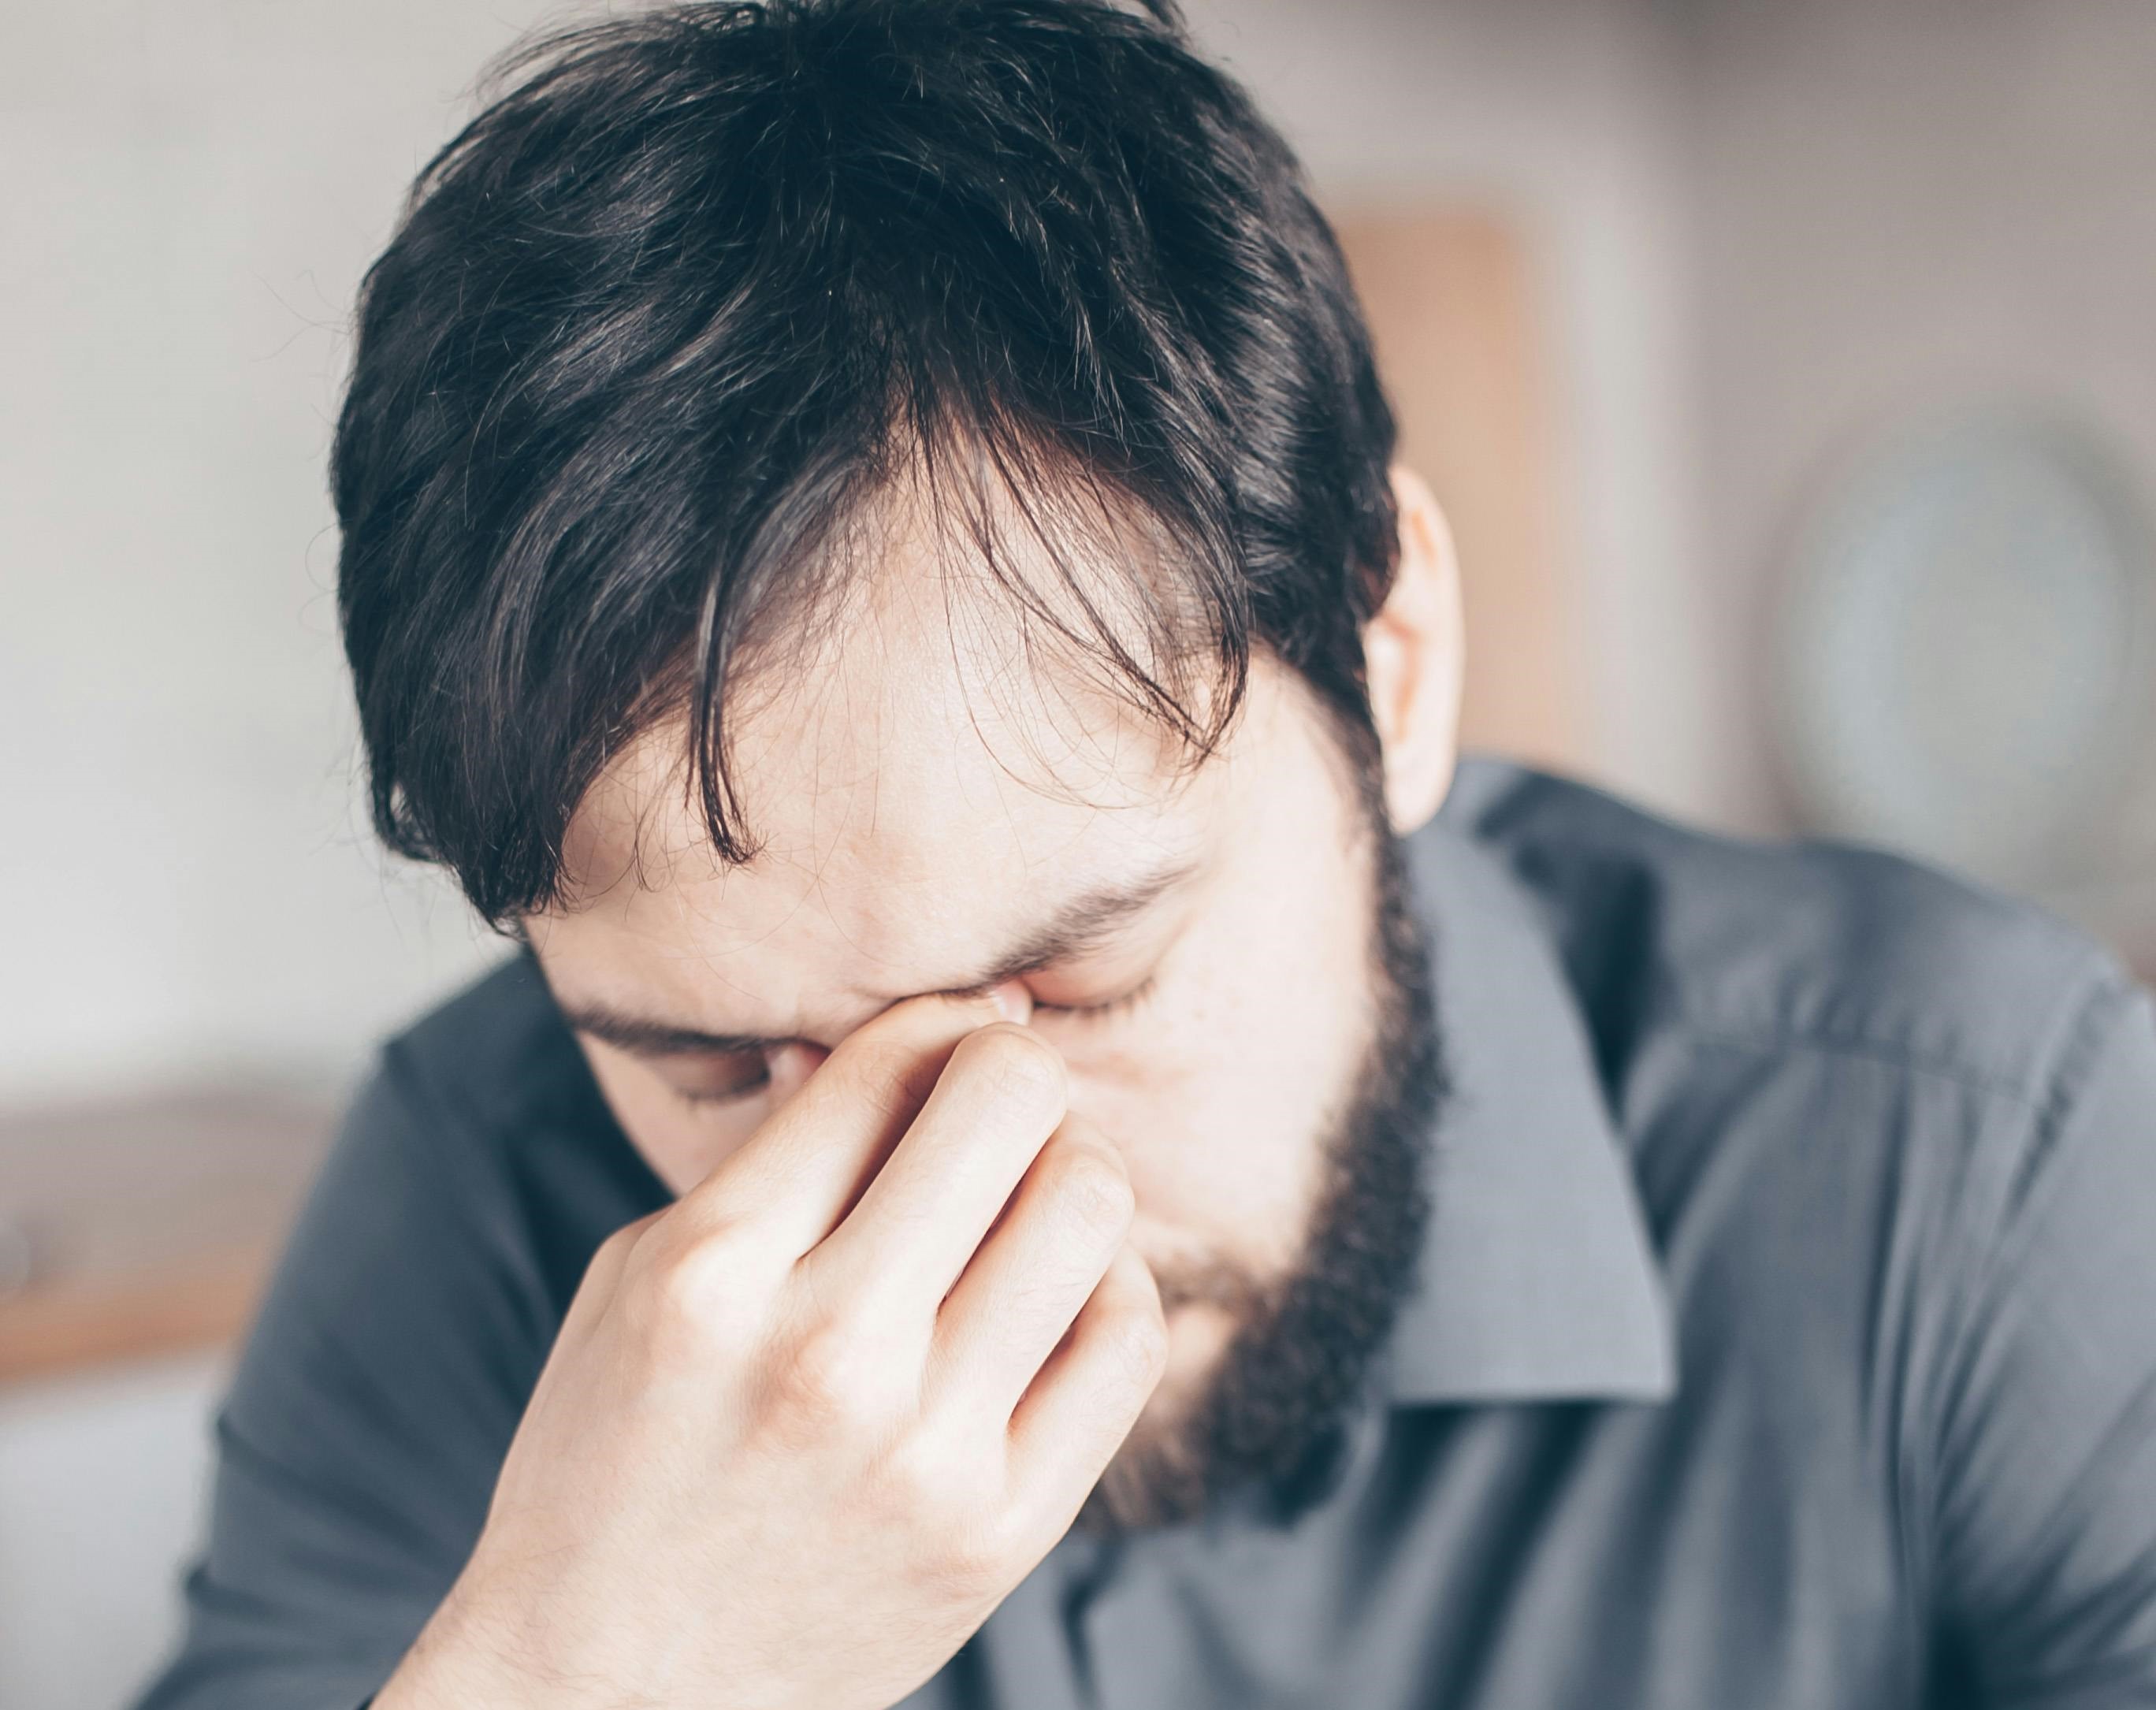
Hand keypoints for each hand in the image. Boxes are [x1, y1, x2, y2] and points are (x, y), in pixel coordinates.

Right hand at [375, 989, 1166, 1709]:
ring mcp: (928, 1451)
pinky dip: (1108, 1285)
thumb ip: (773, 1154)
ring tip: (1024, 1203)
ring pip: (1090, 1205)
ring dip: (1068, 1170)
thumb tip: (916, 1030)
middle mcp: (830, 1352)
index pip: (886, 1062)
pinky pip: (1127, 1339)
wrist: (615, 1696)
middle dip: (1013, 1071)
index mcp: (715, 1271)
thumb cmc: (614, 1461)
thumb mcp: (640, 1279)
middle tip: (995, 1106)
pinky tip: (1052, 1298)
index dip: (936, 1020)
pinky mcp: (1002, 1532)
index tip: (947, 1036)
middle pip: (1010, 1104)